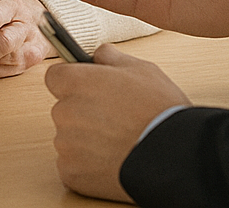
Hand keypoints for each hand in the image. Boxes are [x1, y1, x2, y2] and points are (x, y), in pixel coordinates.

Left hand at [45, 42, 190, 201]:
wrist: (173, 156)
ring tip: (119, 142)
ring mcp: (65, 145)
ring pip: (69, 139)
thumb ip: (111, 58)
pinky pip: (73, 165)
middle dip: (82, 113)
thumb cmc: (159, 110)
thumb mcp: (142, 69)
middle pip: (64, 109)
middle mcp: (64, 112)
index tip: (88, 89)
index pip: (55, 77)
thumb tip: (98, 54)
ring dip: (86, 140)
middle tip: (114, 119)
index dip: (72, 82)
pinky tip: (113, 160)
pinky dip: (88, 166)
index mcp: (76, 82)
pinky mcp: (71, 173)